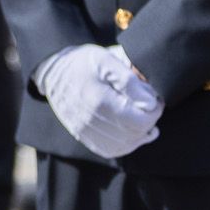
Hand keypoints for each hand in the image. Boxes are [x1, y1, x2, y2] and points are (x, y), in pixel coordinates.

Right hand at [39, 45, 163, 158]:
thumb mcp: (106, 58)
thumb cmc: (83, 62)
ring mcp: (86, 131)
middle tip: (151, 106)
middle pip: (133, 133)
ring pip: (124, 145)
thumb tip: (150, 102)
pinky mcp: (83, 137)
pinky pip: (111, 150)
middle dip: (149, 121)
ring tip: (145, 120)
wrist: (54, 72)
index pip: (139, 119)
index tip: (155, 98)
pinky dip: (127, 144)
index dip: (154, 111)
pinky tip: (133, 132)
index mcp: (98, 100)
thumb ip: (129, 80)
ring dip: (140, 135)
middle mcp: (91, 121)